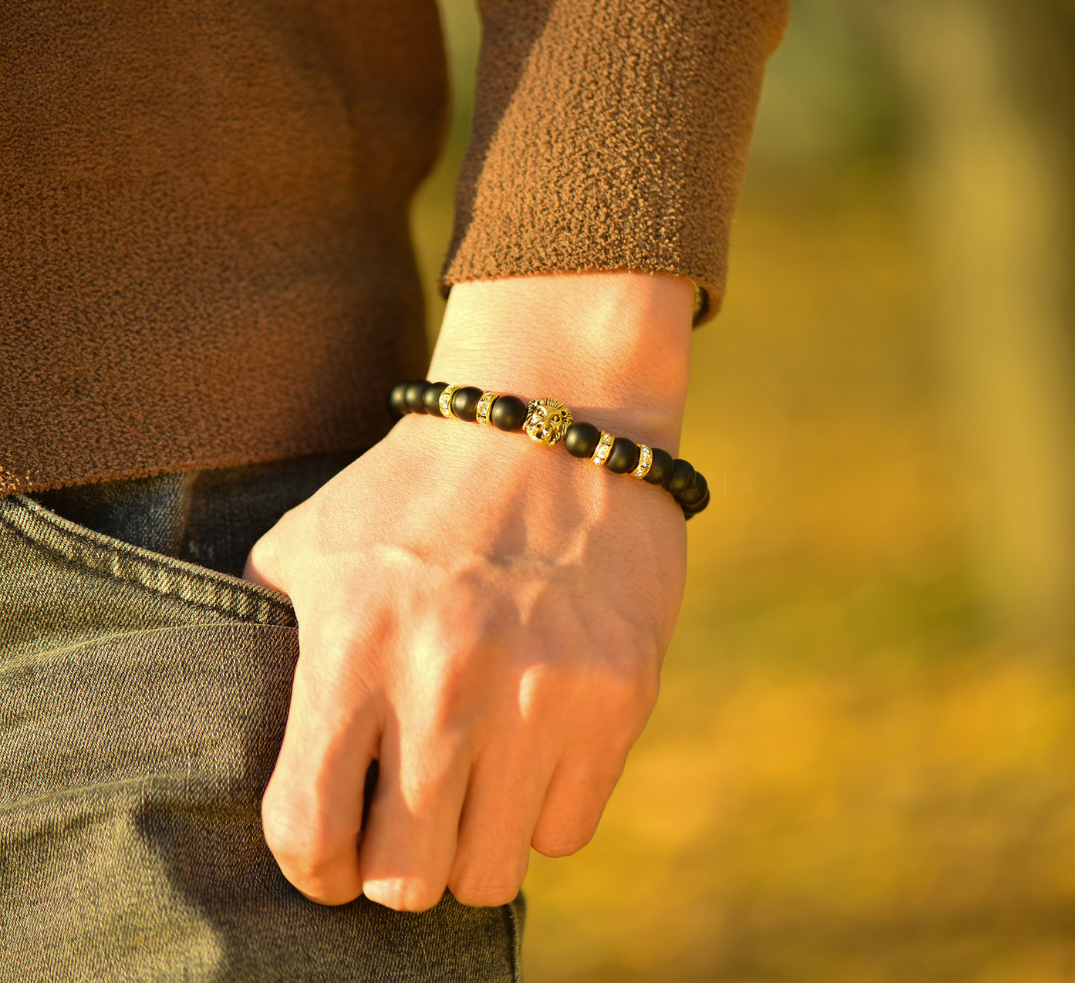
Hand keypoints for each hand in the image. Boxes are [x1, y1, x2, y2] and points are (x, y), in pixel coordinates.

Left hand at [245, 273, 693, 910]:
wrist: (554, 416)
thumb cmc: (420, 484)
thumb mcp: (313, 537)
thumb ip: (262, 630)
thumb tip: (234, 722)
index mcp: (355, 639)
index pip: (308, 831)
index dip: (312, 870)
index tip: (329, 862)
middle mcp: (448, 676)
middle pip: (405, 878)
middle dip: (393, 866)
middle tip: (404, 822)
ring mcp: (544, 691)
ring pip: (491, 873)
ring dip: (470, 845)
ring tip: (469, 787)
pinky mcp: (620, 695)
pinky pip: (566, 830)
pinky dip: (540, 810)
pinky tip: (529, 751)